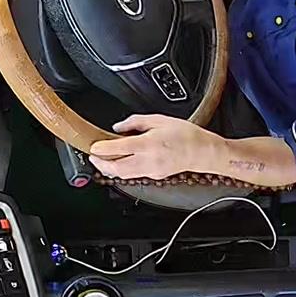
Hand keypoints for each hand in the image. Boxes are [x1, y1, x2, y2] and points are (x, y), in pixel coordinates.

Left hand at [88, 114, 221, 179]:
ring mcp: (151, 171)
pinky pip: (133, 175)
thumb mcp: (159, 120)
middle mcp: (149, 160)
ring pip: (123, 175)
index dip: (102, 149)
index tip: (93, 147)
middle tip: (93, 157)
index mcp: (149, 144)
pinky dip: (122, 170)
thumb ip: (136, 122)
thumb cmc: (185, 135)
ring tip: (102, 161)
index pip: (119, 148)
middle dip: (101, 164)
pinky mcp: (154, 176)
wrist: (202, 152)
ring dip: (109, 169)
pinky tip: (120, 162)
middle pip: (117, 168)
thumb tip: (119, 127)